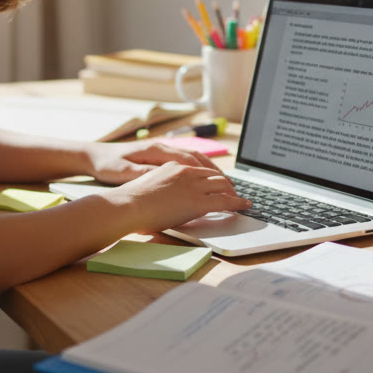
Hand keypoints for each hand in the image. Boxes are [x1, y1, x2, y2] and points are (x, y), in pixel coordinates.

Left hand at [86, 139, 222, 185]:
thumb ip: (146, 173)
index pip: (191, 160)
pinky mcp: (159, 156)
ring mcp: (162, 150)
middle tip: (233, 189)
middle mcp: (162, 147)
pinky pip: (186, 160)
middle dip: (217, 173)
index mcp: (156, 150)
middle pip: (197, 157)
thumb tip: (168, 176)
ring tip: (226, 184)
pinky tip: (204, 179)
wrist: (93, 155)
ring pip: (194, 158)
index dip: (210, 174)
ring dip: (211, 170)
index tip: (225, 186)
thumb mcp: (124, 171)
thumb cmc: (107, 164)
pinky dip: (199, 169)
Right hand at [105, 161, 250, 232]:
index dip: (211, 177)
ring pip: (222, 185)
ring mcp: (193, 186)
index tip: (217, 183)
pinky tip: (244, 206)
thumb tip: (165, 195)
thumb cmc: (130, 202)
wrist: (127, 206)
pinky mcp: (198, 202)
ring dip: (233, 193)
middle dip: (226, 184)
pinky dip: (238, 203)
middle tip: (233, 192)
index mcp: (173, 166)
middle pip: (214, 175)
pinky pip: (225, 201)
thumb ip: (161, 185)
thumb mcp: (148, 185)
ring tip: (240, 200)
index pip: (200, 168)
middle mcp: (185, 172)